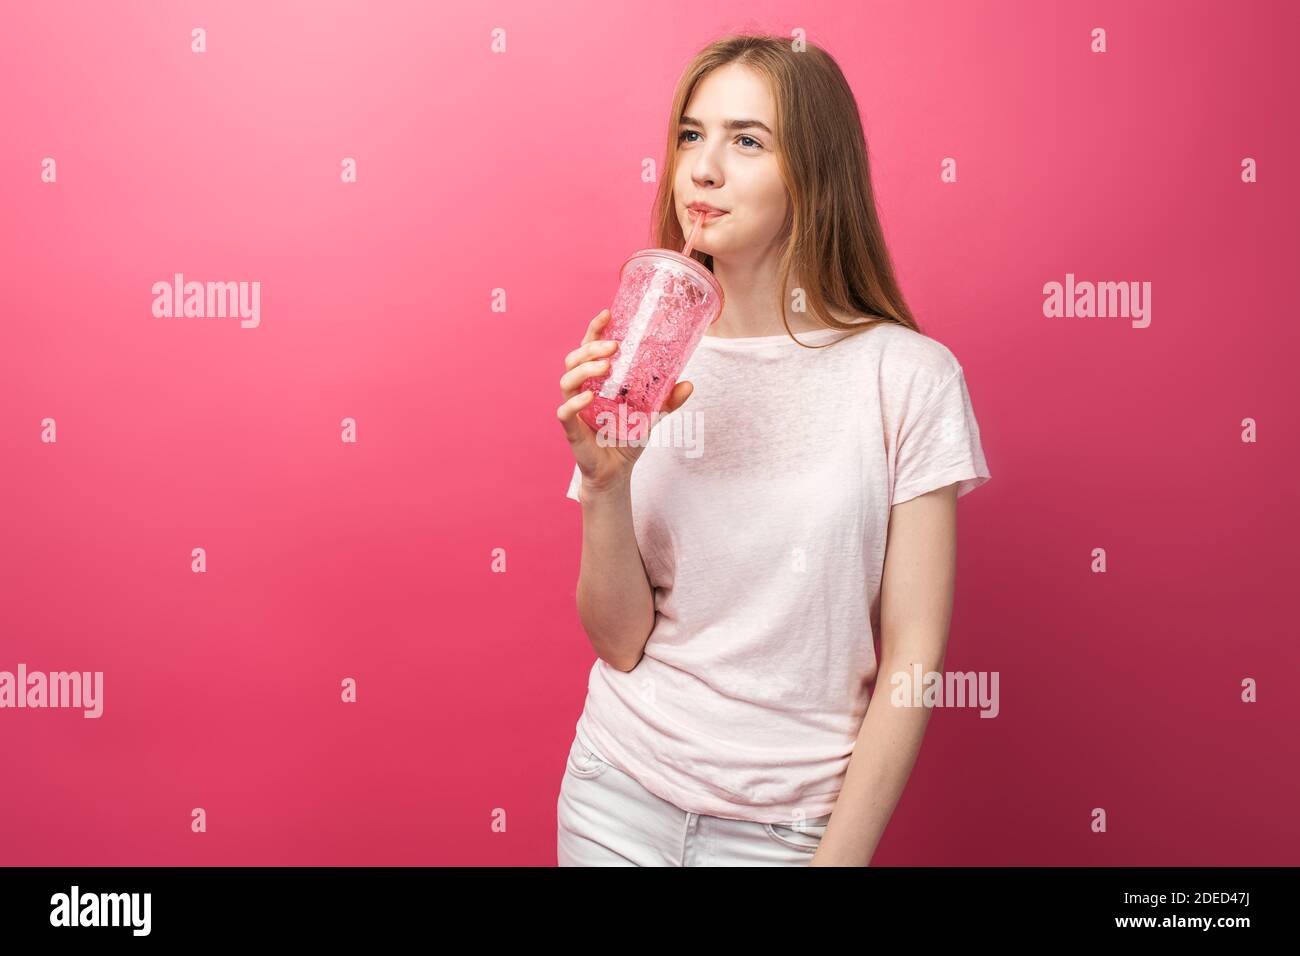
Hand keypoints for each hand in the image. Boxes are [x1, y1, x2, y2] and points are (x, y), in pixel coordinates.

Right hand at [556, 308, 693, 492]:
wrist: (617, 472)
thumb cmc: (627, 438)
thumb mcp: (652, 415)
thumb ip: (668, 400)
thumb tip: (689, 383)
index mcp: (596, 381)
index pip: (589, 348)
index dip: (594, 329)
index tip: (607, 313)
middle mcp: (581, 390)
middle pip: (574, 358)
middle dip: (591, 348)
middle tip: (614, 347)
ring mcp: (574, 409)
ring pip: (567, 380)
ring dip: (584, 369)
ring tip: (605, 368)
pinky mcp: (571, 429)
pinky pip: (565, 411)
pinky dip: (575, 402)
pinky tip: (590, 397)